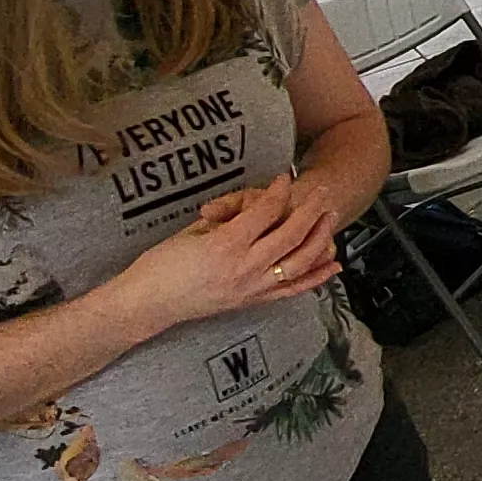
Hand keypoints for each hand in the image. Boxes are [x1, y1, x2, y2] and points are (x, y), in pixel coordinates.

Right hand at [111, 174, 340, 335]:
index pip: (265, 212)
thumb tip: (249, 210)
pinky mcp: (251, 302)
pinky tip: (334, 265)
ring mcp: (251, 288)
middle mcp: (244, 268)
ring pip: (299, 262)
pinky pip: (292, 289)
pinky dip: (316, 277)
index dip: (278, 191)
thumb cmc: (160, 265)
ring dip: (319, 238)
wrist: (147, 304)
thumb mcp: (192, 232)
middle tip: (320, 194)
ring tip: (330, 219)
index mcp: (225, 245)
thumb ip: (226, 219)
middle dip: (309, 210)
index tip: (285, 177)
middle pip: (290, 235)